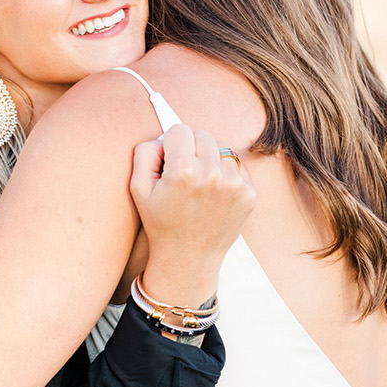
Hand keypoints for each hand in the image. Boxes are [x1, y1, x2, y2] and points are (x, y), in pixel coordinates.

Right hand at [130, 123, 254, 309]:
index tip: (168, 160)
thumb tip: (165, 136)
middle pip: (202, 134)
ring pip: (222, 147)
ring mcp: (234, 184)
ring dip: (210, 158)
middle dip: (191, 148)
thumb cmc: (160, 222)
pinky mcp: (249, 193)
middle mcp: (212, 174)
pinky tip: (214, 192)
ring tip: (199, 182)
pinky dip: (225, 172)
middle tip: (183, 171)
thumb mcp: (137, 188)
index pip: (179, 130)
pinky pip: (237, 165)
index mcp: (183, 170)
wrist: (188, 257)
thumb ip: (145, 152)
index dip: (170, 144)